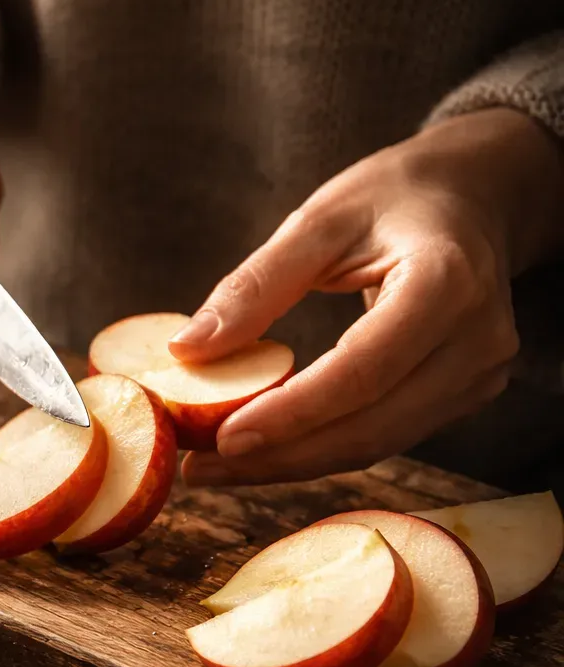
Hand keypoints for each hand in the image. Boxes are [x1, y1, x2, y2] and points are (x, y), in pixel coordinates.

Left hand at [171, 108, 563, 485]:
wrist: (473, 197)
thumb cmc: (394, 198)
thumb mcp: (319, 221)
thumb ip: (256, 285)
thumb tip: (187, 350)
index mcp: (447, 283)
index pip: (363, 371)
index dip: (291, 414)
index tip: (221, 440)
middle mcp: (477, 340)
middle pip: (370, 426)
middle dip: (279, 456)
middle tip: (199, 469)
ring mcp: (479, 374)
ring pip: (376, 444)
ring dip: (292, 464)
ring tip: (215, 466)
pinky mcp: (464, 395)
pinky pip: (384, 436)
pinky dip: (319, 448)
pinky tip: (263, 449)